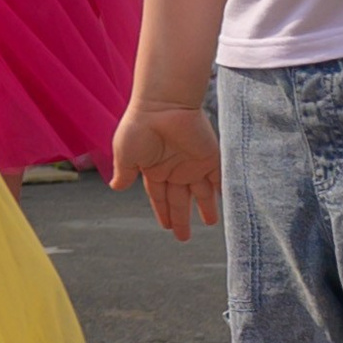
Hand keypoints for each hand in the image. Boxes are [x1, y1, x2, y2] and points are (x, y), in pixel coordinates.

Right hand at [112, 98, 220, 239]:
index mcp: (154, 169)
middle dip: (182, 218)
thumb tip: (115, 187)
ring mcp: (193, 163)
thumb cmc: (139, 127)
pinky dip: (223, 192)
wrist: (163, 105)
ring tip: (210, 223)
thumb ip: (124, 173)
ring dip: (206, 208)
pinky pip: (220, 179)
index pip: (159, 196)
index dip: (163, 212)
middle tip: (184, 237)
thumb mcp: (125, 154)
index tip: (166, 226)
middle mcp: (174, 168)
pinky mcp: (210, 157)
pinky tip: (228, 204)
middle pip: (180, 199)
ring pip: (201, 192)